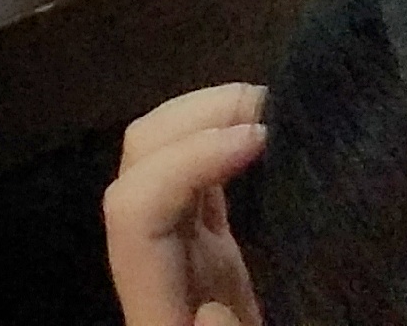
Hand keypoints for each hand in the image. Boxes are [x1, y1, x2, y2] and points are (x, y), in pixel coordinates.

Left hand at [105, 81, 266, 325]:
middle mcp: (154, 267)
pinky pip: (197, 188)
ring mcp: (176, 255)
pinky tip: (260, 134)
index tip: (258, 137)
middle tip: (271, 102)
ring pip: (161, 164)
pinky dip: (219, 147)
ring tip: (270, 108)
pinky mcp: (204, 256)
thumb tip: (212, 313)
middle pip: (140, 165)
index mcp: (153, 305)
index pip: (135, 208)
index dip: (187, 159)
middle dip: (192, 116)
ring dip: (205, 120)